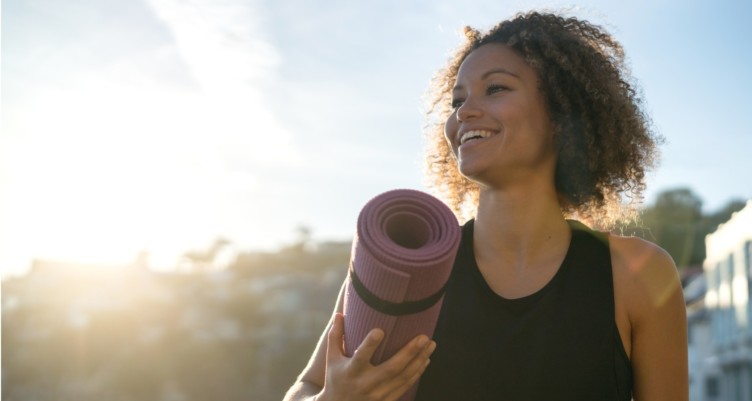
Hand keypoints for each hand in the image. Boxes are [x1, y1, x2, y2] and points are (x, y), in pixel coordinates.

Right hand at [317, 313, 435, 400]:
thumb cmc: (336, 379)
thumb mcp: (332, 359)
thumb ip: (336, 336)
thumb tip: (339, 313)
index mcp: (351, 371)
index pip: (361, 356)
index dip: (370, 344)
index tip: (380, 330)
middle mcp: (366, 384)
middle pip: (392, 368)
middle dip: (409, 352)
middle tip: (423, 337)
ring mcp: (378, 395)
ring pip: (404, 377)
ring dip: (419, 360)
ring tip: (431, 344)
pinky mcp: (387, 400)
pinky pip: (406, 386)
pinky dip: (417, 373)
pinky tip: (426, 360)